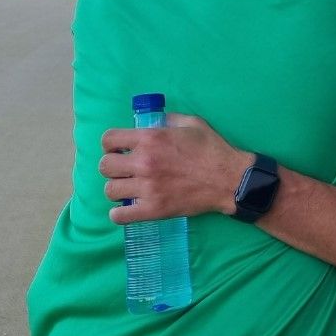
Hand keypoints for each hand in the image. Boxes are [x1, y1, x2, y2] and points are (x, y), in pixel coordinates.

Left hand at [100, 114, 252, 223]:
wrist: (229, 179)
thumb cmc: (212, 149)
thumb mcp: (192, 123)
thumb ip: (168, 119)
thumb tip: (152, 121)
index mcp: (151, 138)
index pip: (109, 139)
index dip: (112, 144)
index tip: (119, 149)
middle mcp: (144, 162)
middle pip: (105, 166)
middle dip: (113, 166)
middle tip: (125, 169)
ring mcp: (147, 188)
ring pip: (110, 190)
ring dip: (118, 188)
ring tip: (130, 188)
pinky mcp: (153, 210)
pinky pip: (119, 215)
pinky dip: (120, 212)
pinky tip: (129, 207)